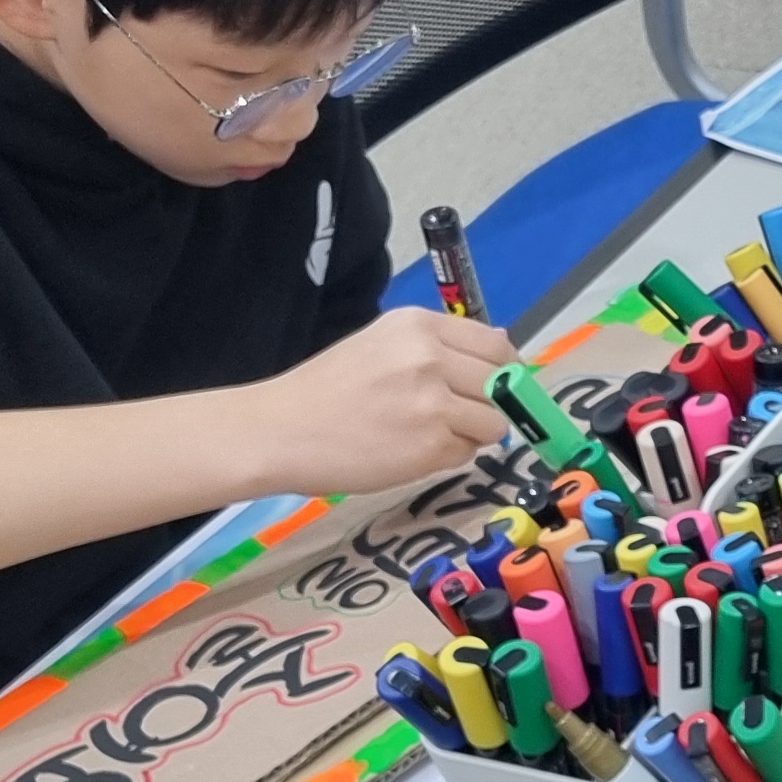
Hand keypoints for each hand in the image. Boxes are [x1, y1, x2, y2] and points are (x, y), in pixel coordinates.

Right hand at [249, 307, 513, 494]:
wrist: (279, 431)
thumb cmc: (326, 390)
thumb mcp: (381, 345)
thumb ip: (437, 348)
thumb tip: (501, 356)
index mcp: (418, 325)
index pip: (495, 344)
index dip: (502, 369)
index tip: (495, 386)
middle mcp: (431, 357)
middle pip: (502, 383)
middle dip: (490, 403)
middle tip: (456, 415)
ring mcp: (434, 402)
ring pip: (493, 422)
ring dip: (471, 433)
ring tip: (430, 434)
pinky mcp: (432, 445)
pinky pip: (468, 452)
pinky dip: (449, 456)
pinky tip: (412, 452)